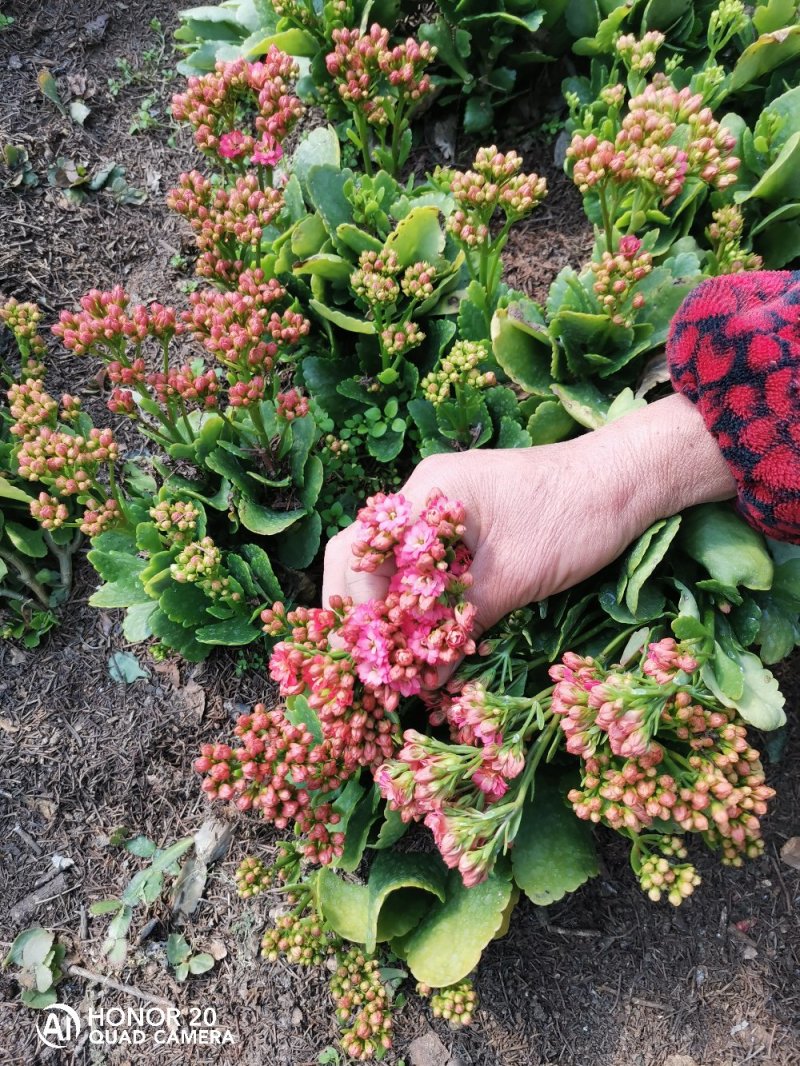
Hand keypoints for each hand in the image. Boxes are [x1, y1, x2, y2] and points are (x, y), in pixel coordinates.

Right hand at [322, 393, 734, 642]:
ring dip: (389, 607)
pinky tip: (427, 636)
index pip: (363, 554)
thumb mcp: (513, 579)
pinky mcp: (467, 525)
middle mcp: (424, 495)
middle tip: (369, 661)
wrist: (626, 482)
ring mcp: (443, 507)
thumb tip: (423, 680)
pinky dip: (420, 599)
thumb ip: (461, 625)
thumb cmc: (573, 519)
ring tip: (394, 657)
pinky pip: (426, 563)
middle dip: (360, 609)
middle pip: (363, 554)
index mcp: (427, 494)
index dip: (361, 611)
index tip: (372, 658)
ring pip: (392, 561)